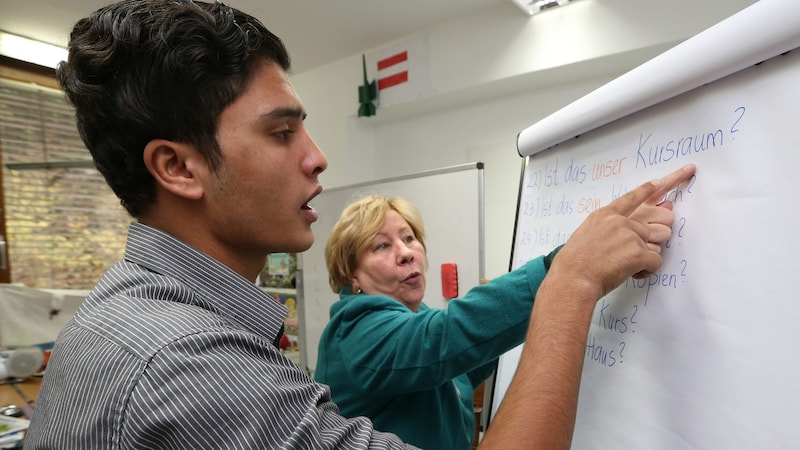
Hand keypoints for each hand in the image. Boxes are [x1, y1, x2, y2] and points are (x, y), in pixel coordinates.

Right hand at [550, 163, 695, 298]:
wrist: (573, 278)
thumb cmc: (575, 263)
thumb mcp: (586, 235)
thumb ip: (607, 229)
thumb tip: (628, 232)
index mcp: (604, 215)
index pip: (631, 198)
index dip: (646, 190)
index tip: (658, 182)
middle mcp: (619, 221)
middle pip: (649, 229)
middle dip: (643, 246)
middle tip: (626, 259)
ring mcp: (630, 235)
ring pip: (654, 246)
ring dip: (644, 259)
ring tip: (625, 267)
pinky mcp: (638, 253)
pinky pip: (656, 261)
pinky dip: (647, 271)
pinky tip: (632, 274)